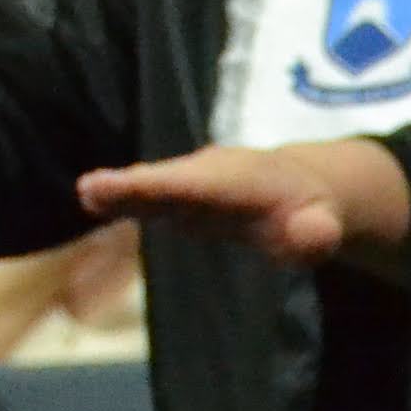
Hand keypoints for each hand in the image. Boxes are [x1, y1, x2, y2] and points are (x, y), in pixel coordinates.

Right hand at [78, 137, 410, 270]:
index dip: (170, 188)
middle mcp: (209, 174)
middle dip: (135, 187)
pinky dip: (121, 198)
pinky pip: (148, 199)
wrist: (301, 190)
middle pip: (168, 182)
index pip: (202, 187)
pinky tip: (92, 199)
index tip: (140, 186)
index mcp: (243, 180)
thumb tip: (313, 235)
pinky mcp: (177, 197)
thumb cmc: (311, 213)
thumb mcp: (324, 224)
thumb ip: (317, 233)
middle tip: (91, 188)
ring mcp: (189, 183)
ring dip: (119, 192)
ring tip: (87, 193)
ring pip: (152, 188)